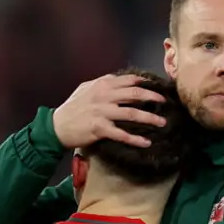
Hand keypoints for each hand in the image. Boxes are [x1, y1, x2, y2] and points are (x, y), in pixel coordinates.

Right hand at [52, 73, 166, 148]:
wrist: (57, 126)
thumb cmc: (72, 108)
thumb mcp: (86, 89)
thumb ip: (103, 84)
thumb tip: (119, 80)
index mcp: (103, 84)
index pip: (129, 80)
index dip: (146, 83)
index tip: (157, 87)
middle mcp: (104, 96)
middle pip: (135, 94)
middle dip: (153, 97)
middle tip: (166, 102)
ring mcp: (103, 112)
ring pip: (132, 114)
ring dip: (150, 118)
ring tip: (162, 123)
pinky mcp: (100, 129)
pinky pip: (122, 134)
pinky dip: (136, 139)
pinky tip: (146, 143)